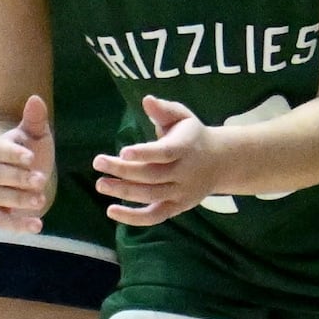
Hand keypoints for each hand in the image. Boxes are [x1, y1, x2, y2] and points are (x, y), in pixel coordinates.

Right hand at [0, 93, 54, 232]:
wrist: (25, 174)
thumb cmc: (30, 151)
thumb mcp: (36, 135)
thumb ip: (35, 119)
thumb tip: (35, 98)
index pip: (1, 151)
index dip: (14, 154)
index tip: (31, 157)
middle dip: (18, 179)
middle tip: (40, 180)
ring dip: (19, 201)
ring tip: (41, 201)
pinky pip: (1, 220)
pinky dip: (17, 226)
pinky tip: (37, 226)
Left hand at [95, 94, 220, 225]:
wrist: (220, 162)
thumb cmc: (192, 135)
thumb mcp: (183, 117)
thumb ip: (164, 110)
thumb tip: (147, 100)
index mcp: (186, 147)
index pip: (165, 153)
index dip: (144, 153)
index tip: (123, 151)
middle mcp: (185, 172)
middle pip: (152, 175)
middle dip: (123, 170)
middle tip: (98, 162)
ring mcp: (182, 192)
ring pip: (151, 196)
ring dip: (124, 192)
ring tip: (101, 184)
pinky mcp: (177, 207)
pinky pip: (154, 216)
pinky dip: (133, 218)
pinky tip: (111, 211)